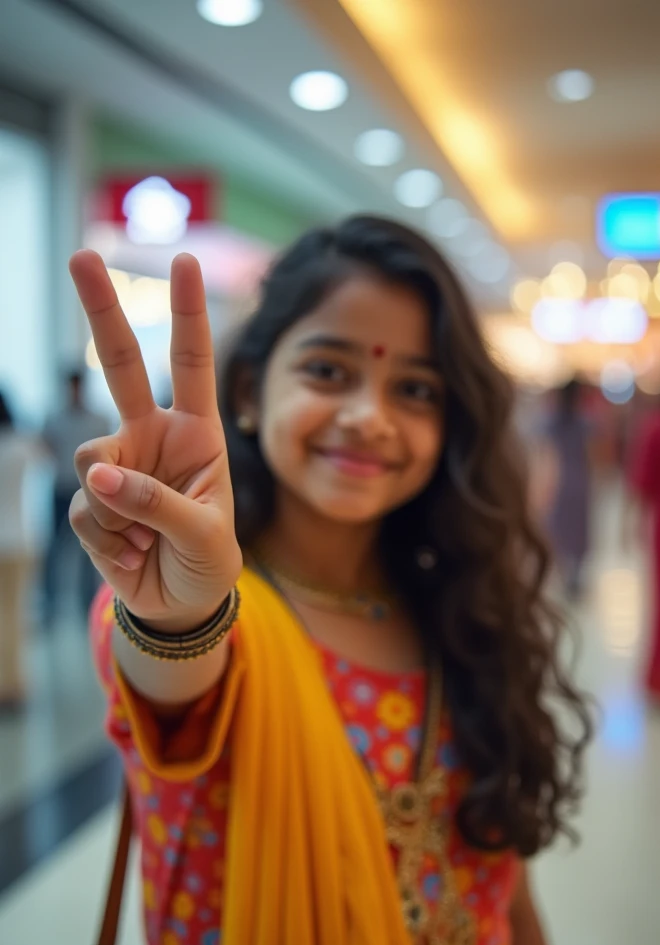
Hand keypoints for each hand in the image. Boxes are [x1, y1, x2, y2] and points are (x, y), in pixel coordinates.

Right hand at [68, 251, 241, 630]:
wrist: (180, 605)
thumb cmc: (208, 562)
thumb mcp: (202, 534)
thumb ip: (155, 502)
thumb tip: (94, 472)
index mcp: (196, 433)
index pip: (192, 364)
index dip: (189, 314)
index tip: (186, 261)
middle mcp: (152, 437)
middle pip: (121, 365)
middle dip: (102, 311)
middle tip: (82, 255)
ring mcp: (117, 466)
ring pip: (90, 459)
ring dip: (117, 508)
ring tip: (146, 541)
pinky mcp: (89, 501)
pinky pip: (83, 510)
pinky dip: (108, 541)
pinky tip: (131, 555)